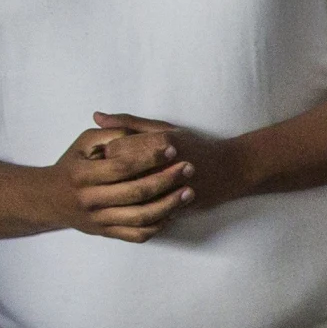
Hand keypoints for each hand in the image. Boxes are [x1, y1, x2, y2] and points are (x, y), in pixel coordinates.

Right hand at [51, 120, 190, 240]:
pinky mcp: (106, 233)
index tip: (172, 148)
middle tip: (189, 168)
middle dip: (166, 180)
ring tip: (188, 192)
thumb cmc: (71, 166)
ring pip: (140, 217)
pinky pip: (137, 235)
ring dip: (169, 205)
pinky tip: (173, 212)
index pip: (122, 166)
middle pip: (135, 192)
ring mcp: (98, 219)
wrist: (48, 200)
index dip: (150, 157)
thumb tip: (131, 130)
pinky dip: (157, 225)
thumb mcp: (82, 143)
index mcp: (82, 174)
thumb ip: (108, 133)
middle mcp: (89, 199)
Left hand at [92, 112, 254, 214]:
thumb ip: (128, 122)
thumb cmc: (194, 145)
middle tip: (110, 174)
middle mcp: (167, 164)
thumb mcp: (164, 128)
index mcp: (162, 141)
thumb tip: (96, 116)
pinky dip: (137, 207)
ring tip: (121, 187)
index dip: (106, 154)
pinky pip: (147, 210)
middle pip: (121, 173)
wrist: (230, 170)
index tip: (106, 155)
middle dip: (111, 175)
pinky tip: (134, 202)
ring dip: (122, 193)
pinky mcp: (178, 205)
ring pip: (132, 195)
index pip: (116, 149)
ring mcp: (174, 187)